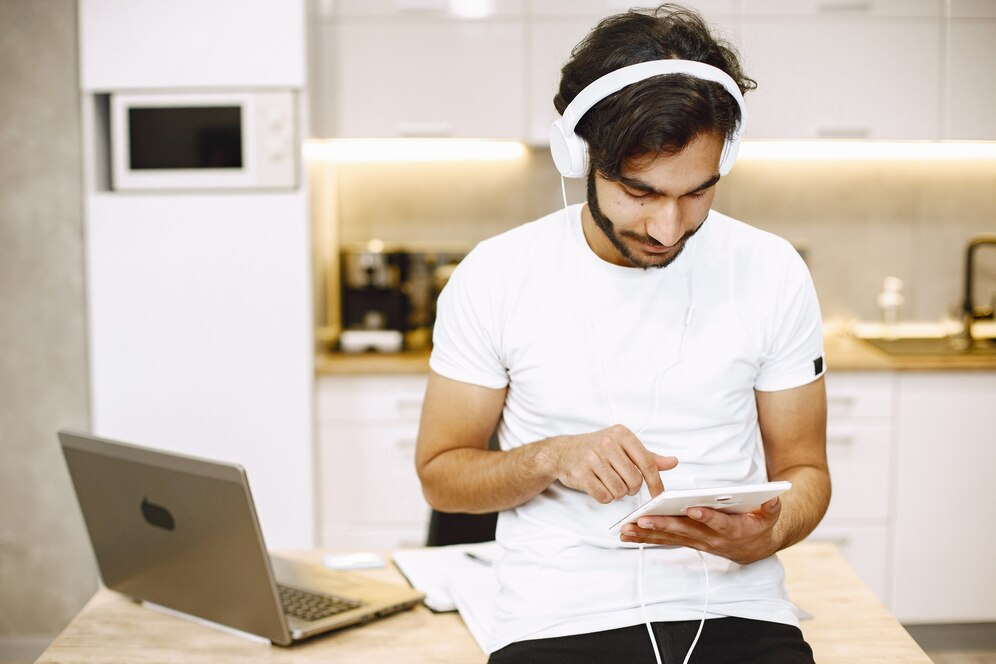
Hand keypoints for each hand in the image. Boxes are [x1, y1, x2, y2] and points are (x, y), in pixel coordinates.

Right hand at [545, 424, 676, 503]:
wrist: (562, 452)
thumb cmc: (596, 448)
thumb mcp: (623, 446)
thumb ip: (648, 456)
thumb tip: (673, 462)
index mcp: (621, 434)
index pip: (647, 462)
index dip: (655, 482)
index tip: (658, 493)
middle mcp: (607, 443)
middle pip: (634, 480)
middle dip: (632, 488)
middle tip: (623, 483)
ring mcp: (592, 458)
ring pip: (619, 490)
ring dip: (617, 493)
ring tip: (609, 482)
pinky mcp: (581, 474)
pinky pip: (604, 496)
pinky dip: (605, 497)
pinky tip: (599, 486)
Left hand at [619, 497, 781, 564]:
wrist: (754, 547)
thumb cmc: (759, 523)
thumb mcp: (770, 514)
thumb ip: (771, 506)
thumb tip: (772, 496)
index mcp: (733, 529)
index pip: (719, 523)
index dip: (708, 517)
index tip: (694, 509)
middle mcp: (712, 539)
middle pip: (686, 531)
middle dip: (664, 525)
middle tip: (644, 519)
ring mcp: (698, 542)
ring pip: (671, 538)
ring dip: (648, 534)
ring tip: (626, 529)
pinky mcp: (687, 541)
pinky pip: (665, 540)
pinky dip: (646, 538)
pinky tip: (627, 534)